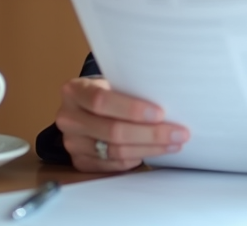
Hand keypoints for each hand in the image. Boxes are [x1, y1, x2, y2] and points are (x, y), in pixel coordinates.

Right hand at [53, 77, 189, 171]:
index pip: (101, 101)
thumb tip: (170, 102)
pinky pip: (113, 165)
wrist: (85, 109)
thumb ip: (130, 89)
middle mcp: (68, 118)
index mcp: (74, 91)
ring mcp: (72, 143)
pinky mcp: (80, 161)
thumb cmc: (107, 91)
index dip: (132, 109)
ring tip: (173, 143)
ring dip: (150, 148)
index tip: (161, 113)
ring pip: (116, 151)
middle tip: (179, 133)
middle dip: (151, 133)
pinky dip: (136, 158)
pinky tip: (154, 152)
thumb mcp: (112, 82)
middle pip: (112, 131)